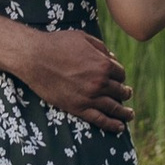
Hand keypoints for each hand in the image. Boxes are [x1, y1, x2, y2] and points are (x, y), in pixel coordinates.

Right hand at [11, 26, 133, 128]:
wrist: (34, 57)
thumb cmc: (57, 44)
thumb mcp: (82, 38)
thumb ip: (100, 47)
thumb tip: (112, 57)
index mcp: (103, 64)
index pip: (121, 73)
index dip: (120, 76)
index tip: (117, 78)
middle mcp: (100, 82)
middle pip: (120, 91)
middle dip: (125, 93)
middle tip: (126, 94)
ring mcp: (89, 97)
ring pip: (114, 108)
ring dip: (124, 113)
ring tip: (129, 115)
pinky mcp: (78, 108)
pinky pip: (100, 119)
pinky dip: (111, 125)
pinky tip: (119, 127)